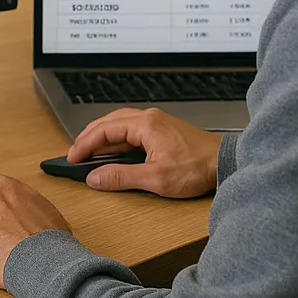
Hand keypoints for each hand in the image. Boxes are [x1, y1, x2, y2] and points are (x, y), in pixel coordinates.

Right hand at [66, 107, 220, 197]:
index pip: (104, 130)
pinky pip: (131, 130)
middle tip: (74, 154)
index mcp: (145, 125)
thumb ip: (121, 177)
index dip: (84, 144)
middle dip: (88, 137)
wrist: (226, 163)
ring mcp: (157, 124)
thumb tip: (95, 177)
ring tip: (89, 151)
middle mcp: (149, 119)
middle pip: (108, 122)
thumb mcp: (155, 178)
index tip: (72, 157)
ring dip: (102, 137)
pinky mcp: (163, 131)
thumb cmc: (198, 167)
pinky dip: (116, 139)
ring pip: (119, 125)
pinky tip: (114, 151)